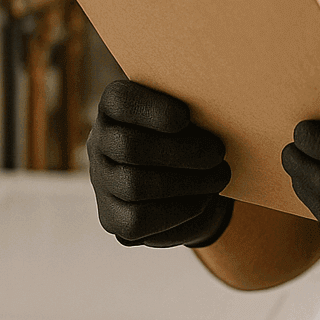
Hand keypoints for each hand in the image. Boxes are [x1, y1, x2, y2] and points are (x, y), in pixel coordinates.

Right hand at [87, 80, 233, 247]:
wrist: (187, 184)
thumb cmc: (192, 137)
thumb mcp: (192, 115)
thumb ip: (194, 106)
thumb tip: (217, 105)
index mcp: (115, 108)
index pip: (119, 101)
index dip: (152, 109)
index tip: (185, 116)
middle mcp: (100, 143)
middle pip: (130, 147)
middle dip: (182, 152)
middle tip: (217, 153)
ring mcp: (102, 182)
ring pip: (135, 185)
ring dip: (187, 182)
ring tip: (219, 176)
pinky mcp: (111, 218)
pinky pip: (139, 218)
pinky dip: (178, 210)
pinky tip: (202, 199)